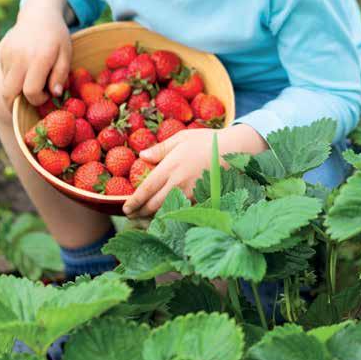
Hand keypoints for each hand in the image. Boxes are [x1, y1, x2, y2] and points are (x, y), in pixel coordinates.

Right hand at [0, 0, 72, 110]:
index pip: (31, 91)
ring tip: (30, 84)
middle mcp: (20, 57)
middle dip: (18, 105)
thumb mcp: (66, 54)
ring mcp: (8, 55)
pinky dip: (13, 80)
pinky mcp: (2, 54)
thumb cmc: (57, 37)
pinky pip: (4, 75)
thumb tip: (54, 94)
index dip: (38, 100)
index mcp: (39, 58)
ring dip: (15, 92)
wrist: (39, 14)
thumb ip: (61, 75)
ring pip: (5, 86)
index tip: (47, 95)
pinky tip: (25, 71)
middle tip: (31, 101)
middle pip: (9, 94)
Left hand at [122, 123, 266, 219]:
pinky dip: (172, 218)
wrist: (235, 149)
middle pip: (154, 205)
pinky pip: (183, 212)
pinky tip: (166, 220)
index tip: (125, 209)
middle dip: (140, 214)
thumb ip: (161, 149)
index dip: (134, 201)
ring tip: (144, 221)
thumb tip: (142, 155)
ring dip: (153, 219)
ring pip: (167, 212)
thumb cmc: (207, 140)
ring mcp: (191, 193)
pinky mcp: (203, 200)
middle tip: (131, 218)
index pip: (146, 189)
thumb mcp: (182, 137)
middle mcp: (178, 182)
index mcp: (170, 166)